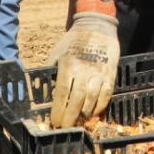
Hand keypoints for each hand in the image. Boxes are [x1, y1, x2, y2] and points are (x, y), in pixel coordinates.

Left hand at [47, 12, 119, 127]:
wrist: (97, 25)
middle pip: (77, 99)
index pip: (62, 92)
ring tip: (78, 122)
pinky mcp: (110, 72)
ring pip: (92, 99)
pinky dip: (100, 106)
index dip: (58, 110)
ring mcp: (99, 72)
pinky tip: (94, 113)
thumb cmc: (73, 40)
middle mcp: (84, 70)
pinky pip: (106, 93)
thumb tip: (43, 91)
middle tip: (65, 127)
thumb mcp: (57, 52)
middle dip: (70, 116)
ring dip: (84, 113)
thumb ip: (50, 71)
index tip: (55, 121)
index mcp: (68, 65)